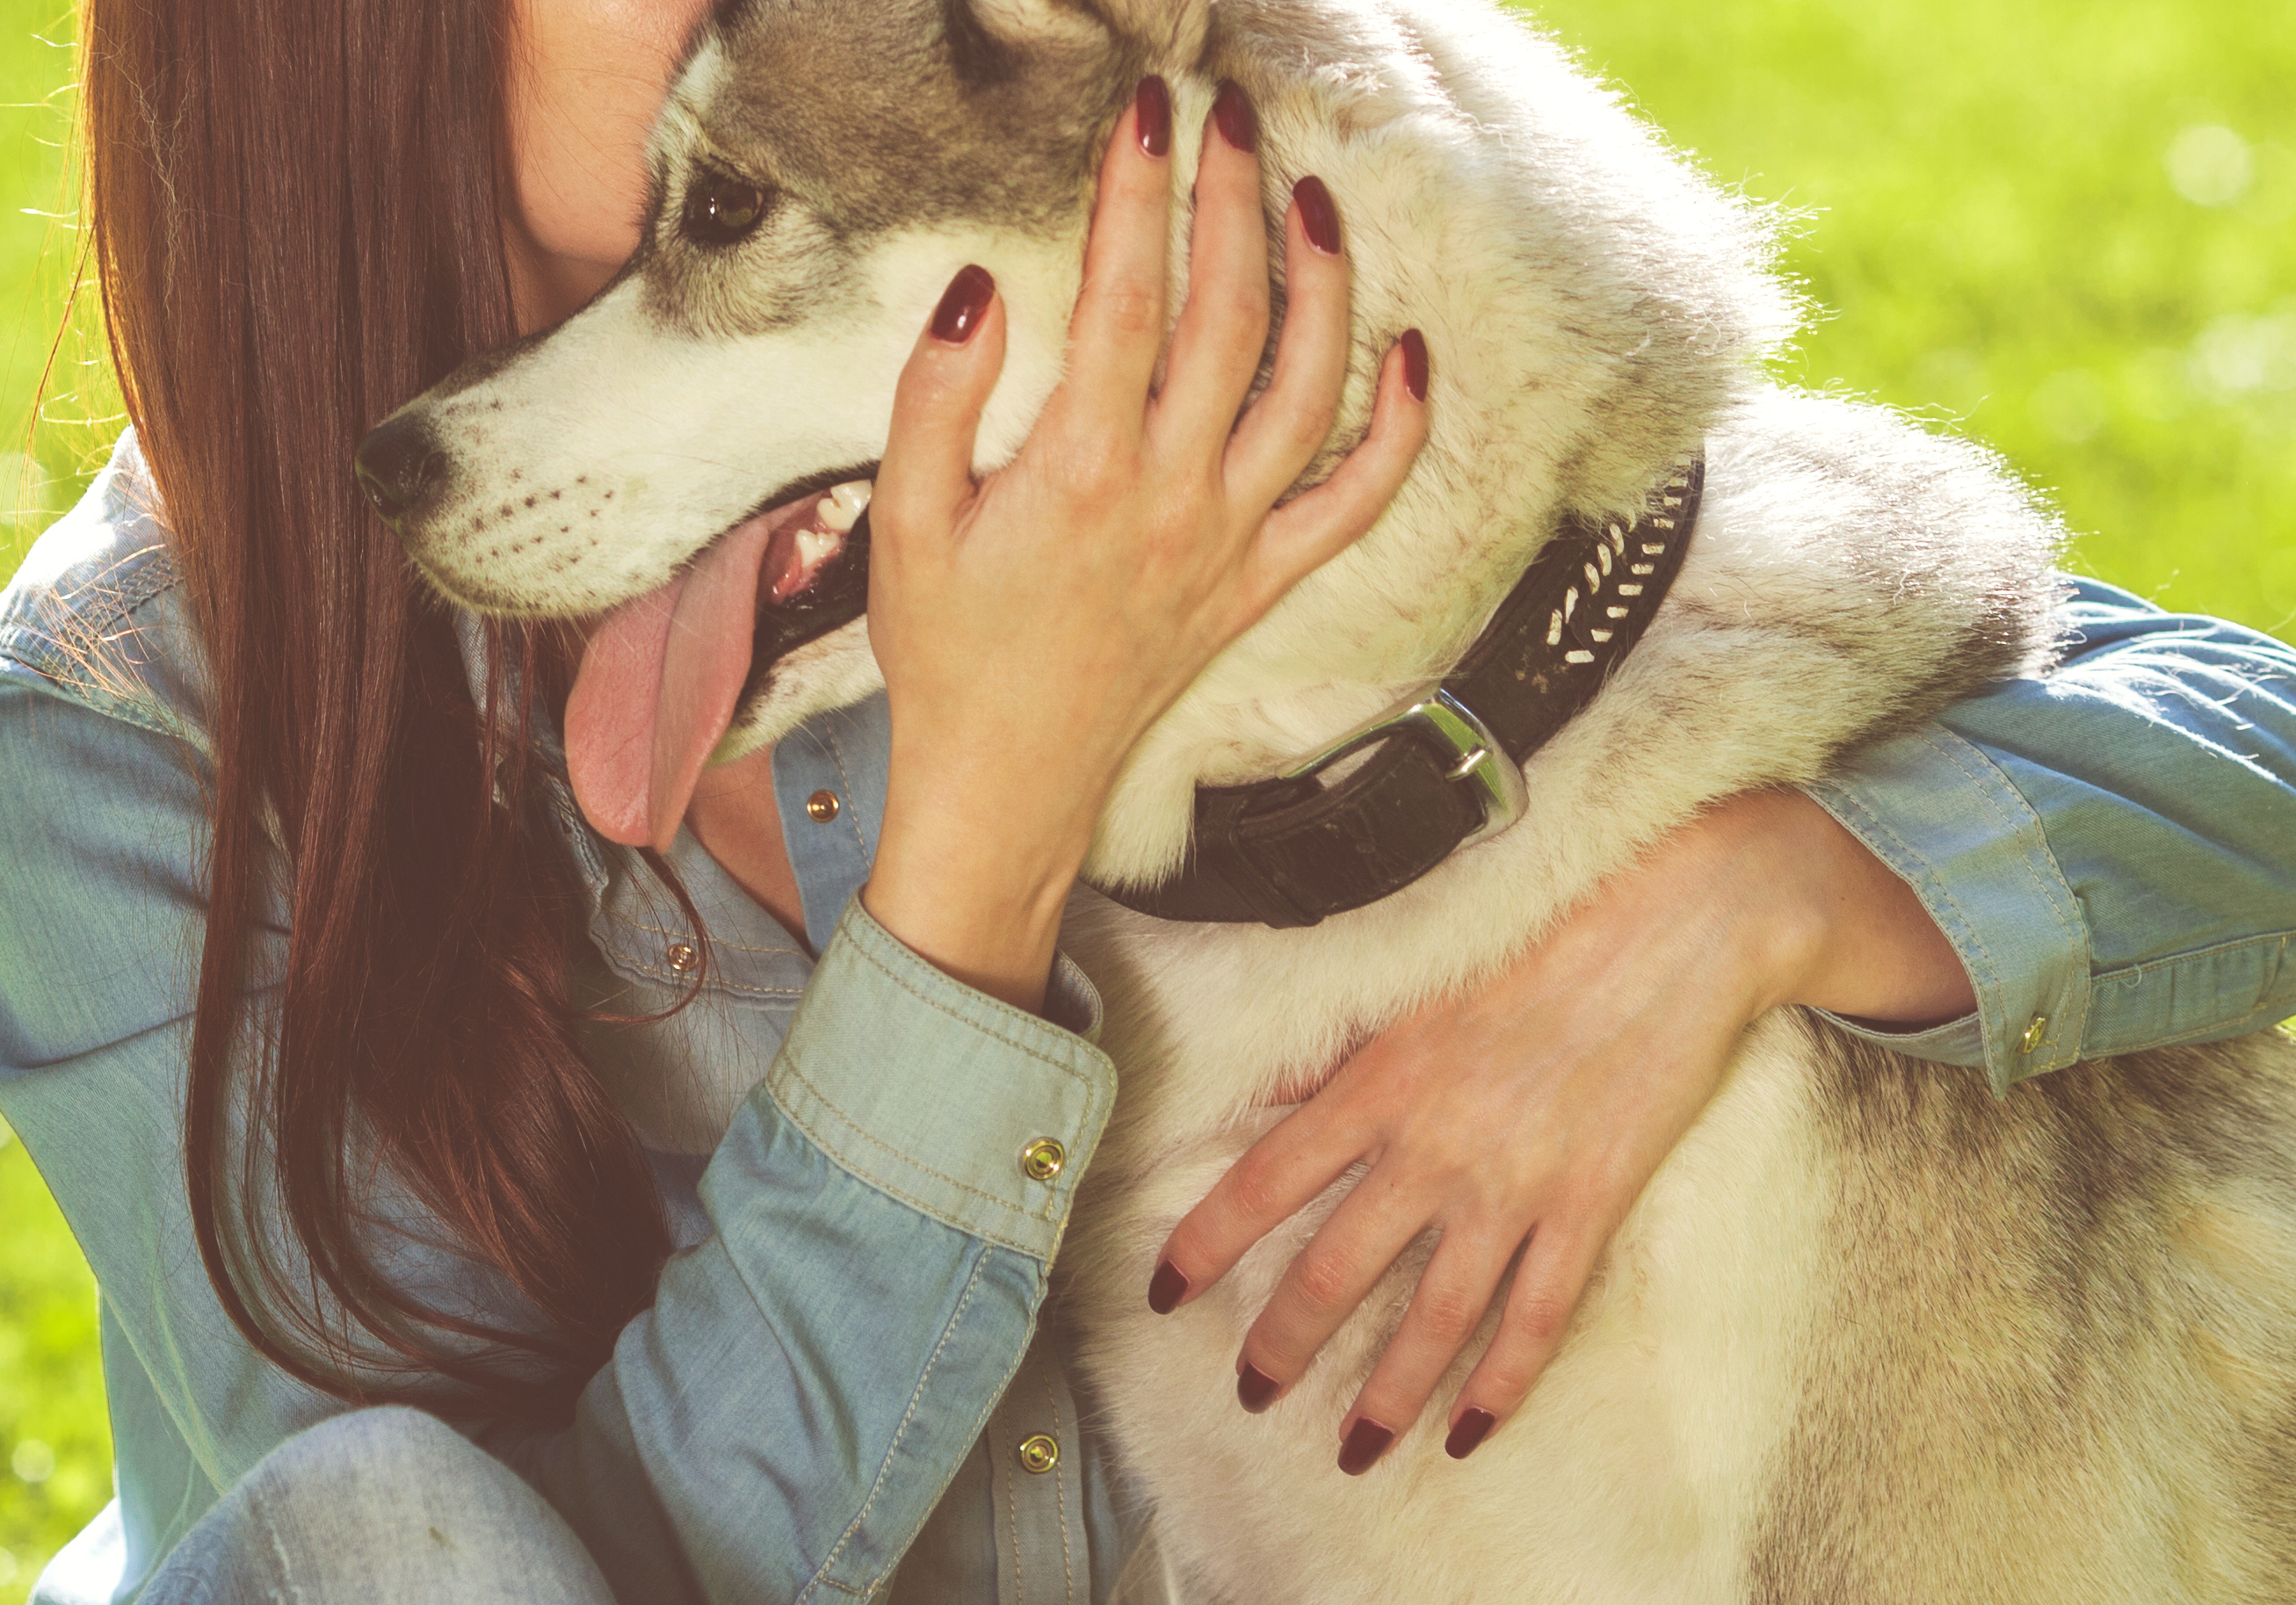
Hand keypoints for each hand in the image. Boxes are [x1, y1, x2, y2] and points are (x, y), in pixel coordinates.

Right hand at [861, 77, 1430, 1009]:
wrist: (1004, 782)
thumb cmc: (946, 653)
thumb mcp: (902, 522)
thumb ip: (936, 399)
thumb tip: (980, 291)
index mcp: (1079, 472)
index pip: (1128, 296)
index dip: (1142, 191)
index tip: (1150, 113)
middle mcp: (1172, 498)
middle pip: (1229, 316)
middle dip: (1234, 200)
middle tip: (1232, 119)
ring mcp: (1229, 541)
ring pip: (1307, 387)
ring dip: (1322, 280)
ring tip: (1311, 195)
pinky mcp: (1259, 583)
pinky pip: (1356, 500)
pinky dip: (1398, 426)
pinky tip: (1411, 352)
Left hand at [1152, 788, 1977, 1470]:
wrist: (1681, 925)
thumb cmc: (1540, 937)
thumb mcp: (1417, 984)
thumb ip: (1340, 1053)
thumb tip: (1261, 1095)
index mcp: (1379, 1085)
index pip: (1262, 1183)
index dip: (1203, 1246)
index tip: (1163, 1294)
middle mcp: (1434, 1147)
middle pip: (1334, 1274)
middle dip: (1283, 1347)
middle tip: (1252, 1395)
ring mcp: (1515, 1186)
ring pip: (1433, 1320)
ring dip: (1387, 1396)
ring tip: (1353, 1450)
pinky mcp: (1590, 1206)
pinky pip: (1538, 1318)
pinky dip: (1503, 1385)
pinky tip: (1471, 1434)